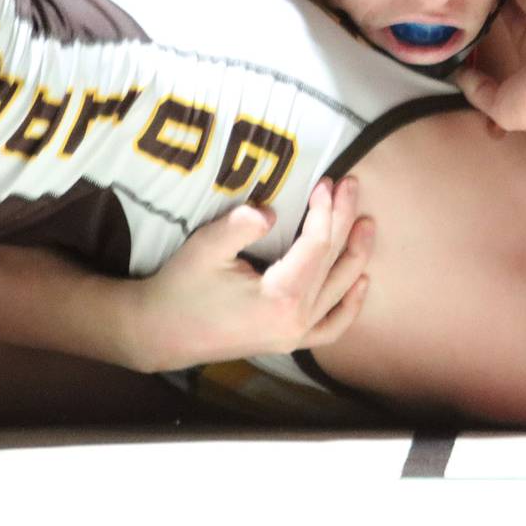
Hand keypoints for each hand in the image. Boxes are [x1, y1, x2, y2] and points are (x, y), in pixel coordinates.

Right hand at [134, 176, 372, 369]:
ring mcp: (295, 336)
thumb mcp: (206, 247)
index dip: (325, 211)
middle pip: (333, 263)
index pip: (317, 246)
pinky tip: (361, 282)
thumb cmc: (180, 288)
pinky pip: (332, 327)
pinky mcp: (288, 341)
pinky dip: (350, 306)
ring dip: (357, 256)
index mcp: (280, 298)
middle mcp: (295, 321)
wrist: (159, 334)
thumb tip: (272, 212)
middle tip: (351, 185)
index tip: (325, 183)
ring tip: (366, 223)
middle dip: (344, 219)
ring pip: (340, 292)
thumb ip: (241, 225)